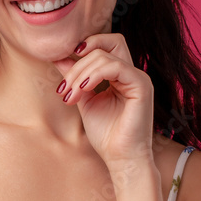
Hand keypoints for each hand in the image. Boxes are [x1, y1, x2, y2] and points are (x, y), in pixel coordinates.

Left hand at [52, 32, 155, 171]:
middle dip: (79, 61)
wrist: (120, 158)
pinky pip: (115, 67)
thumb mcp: (84, 99)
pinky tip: (83, 90)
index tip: (60, 65)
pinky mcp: (141, 85)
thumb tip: (59, 57)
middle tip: (64, 87)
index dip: (82, 49)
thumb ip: (75, 78)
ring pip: (105, 55)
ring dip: (80, 73)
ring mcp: (138, 78)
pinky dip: (94, 75)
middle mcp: (131, 73)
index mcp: (120, 75)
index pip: (103, 46)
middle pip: (107, 41)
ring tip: (69, 95)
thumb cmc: (106, 135)